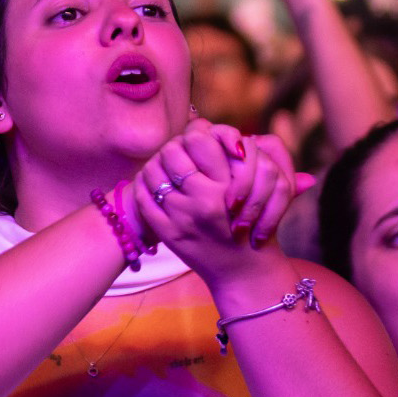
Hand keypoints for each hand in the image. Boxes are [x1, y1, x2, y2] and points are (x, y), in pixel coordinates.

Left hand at [132, 120, 311, 273]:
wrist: (244, 272)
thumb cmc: (251, 225)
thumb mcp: (254, 188)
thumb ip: (232, 157)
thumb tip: (205, 124)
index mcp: (226, 185)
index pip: (196, 139)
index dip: (192, 134)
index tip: (193, 139)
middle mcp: (203, 200)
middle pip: (170, 152)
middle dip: (171, 149)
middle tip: (174, 153)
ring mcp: (182, 218)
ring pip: (152, 174)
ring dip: (154, 166)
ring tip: (161, 168)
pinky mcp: (168, 233)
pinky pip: (144, 199)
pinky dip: (143, 188)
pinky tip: (151, 186)